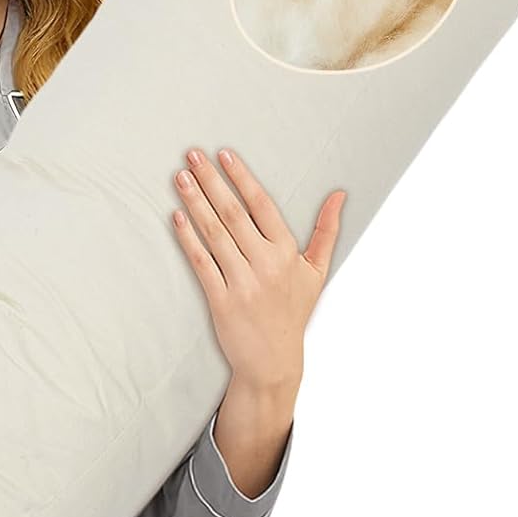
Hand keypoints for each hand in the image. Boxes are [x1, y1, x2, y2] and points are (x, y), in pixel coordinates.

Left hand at [171, 146, 343, 390]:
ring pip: (215, 234)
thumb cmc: (292, 313)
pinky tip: (177, 217)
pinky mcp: (221, 301)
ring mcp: (243, 283)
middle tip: (192, 155)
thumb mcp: (316, 272)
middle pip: (234, 213)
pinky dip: (188, 240)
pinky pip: (202, 264)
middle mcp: (266, 264)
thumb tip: (340, 195)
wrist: (273, 361)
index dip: (242, 178)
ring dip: (195, 203)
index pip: (262, 205)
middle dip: (211, 181)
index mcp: (287, 253)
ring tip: (180, 177)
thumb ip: (327, 231)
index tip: (224, 155)